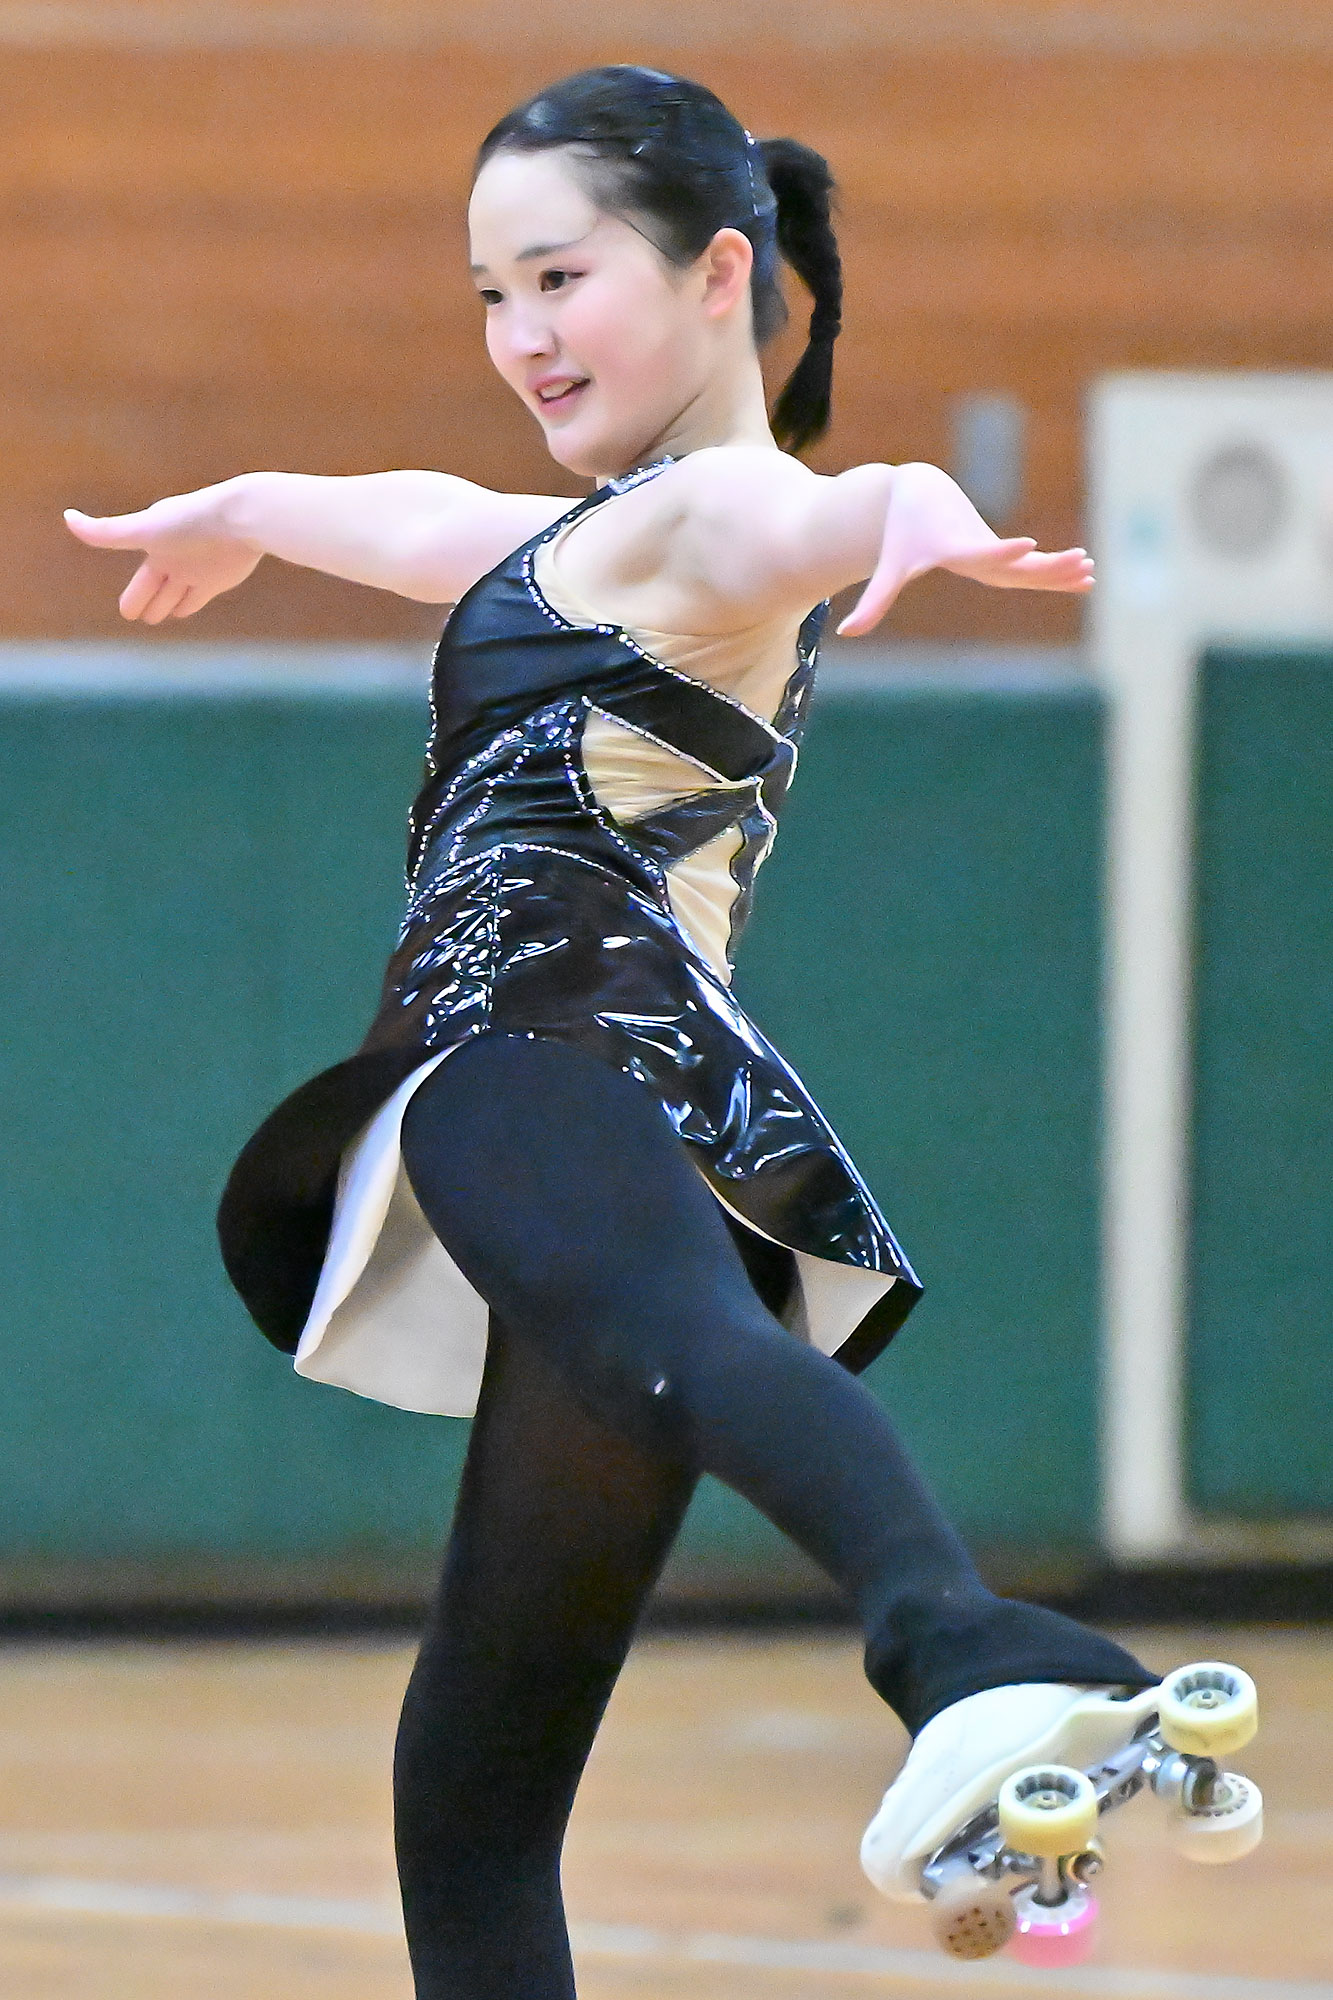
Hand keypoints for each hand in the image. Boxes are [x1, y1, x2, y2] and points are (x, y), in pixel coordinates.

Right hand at [63, 482, 261, 621]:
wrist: (239, 519)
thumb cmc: (188, 521)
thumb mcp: (142, 529)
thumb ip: (107, 532)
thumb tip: (67, 517)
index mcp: (156, 549)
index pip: (142, 580)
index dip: (134, 596)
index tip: (126, 611)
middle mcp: (176, 561)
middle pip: (159, 589)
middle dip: (149, 602)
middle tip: (138, 617)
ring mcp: (199, 571)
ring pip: (179, 595)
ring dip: (170, 605)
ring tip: (162, 616)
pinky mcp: (220, 579)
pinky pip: (200, 596)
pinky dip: (191, 604)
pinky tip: (187, 609)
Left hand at [836, 461, 1093, 637]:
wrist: (914, 493)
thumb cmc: (899, 535)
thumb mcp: (888, 569)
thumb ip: (873, 602)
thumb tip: (846, 634)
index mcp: (955, 550)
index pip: (982, 553)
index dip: (1002, 551)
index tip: (1027, 545)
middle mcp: (979, 549)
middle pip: (1016, 564)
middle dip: (1047, 566)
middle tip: (1081, 563)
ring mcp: (991, 550)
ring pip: (1029, 565)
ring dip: (1059, 568)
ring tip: (1090, 570)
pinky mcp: (998, 549)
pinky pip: (1031, 564)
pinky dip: (1054, 569)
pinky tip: (1083, 576)